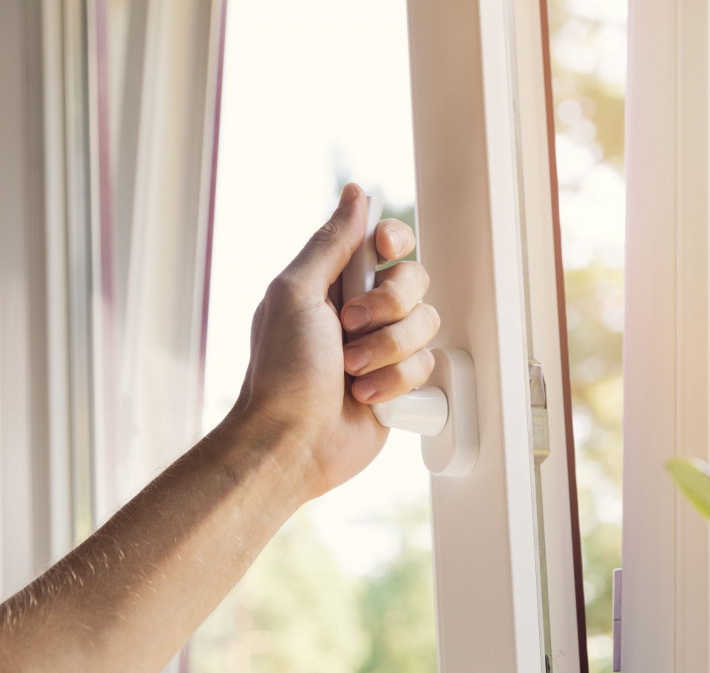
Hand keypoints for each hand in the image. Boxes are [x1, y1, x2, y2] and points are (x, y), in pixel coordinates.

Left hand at [232, 183, 437, 498]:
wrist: (293, 442)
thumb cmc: (282, 372)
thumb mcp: (295, 294)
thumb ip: (331, 243)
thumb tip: (356, 194)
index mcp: (334, 282)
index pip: (385, 241)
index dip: (394, 242)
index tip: (384, 251)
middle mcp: (362, 311)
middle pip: (414, 281)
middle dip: (387, 307)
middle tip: (349, 328)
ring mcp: (383, 347)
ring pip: (426, 325)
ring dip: (388, 350)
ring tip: (351, 372)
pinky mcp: (400, 383)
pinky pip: (427, 366)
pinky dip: (395, 382)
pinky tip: (365, 396)